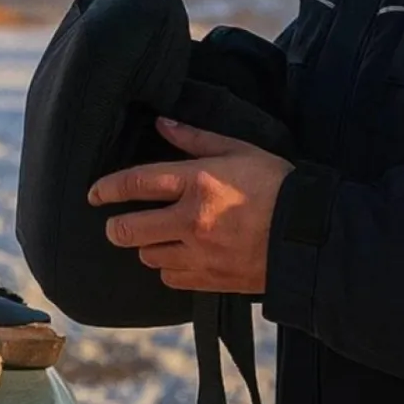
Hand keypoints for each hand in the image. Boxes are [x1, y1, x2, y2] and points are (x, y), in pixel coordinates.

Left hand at [88, 117, 294, 293]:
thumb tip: (161, 123)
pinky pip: (169, 278)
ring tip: (161, 237)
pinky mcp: (208, 279)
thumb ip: (195, 139)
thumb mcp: (240, 151)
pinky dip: (169, 268)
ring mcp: (198, 254)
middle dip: (115, 227)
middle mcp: (191, 220)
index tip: (94, 194)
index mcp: (198, 182)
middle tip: (118, 224)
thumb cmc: (278, 186)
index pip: (135, 184)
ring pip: (147, 256)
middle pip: (128, 231)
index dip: (106, 188)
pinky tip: (181, 256)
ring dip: (148, 246)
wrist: (309, 236)